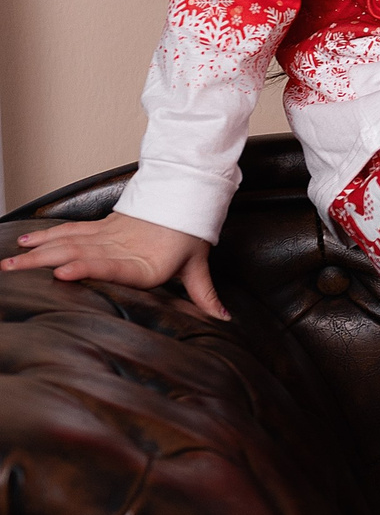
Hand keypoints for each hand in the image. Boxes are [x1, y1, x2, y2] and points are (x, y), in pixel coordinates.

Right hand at [4, 212, 225, 318]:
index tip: (62, 273)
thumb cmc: (191, 235)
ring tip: (9, 262)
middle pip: (77, 253)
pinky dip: (46, 236)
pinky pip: (70, 231)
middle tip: (12, 270)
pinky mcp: (101, 227)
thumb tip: (223, 318)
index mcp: (143, 262)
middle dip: (42, 262)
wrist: (187, 197)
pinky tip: (24, 241)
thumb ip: (204, 294)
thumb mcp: (198, 265)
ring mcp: (107, 235)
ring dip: (36, 251)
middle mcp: (120, 248)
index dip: (87, 267)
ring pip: (67, 241)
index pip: (111, 265)